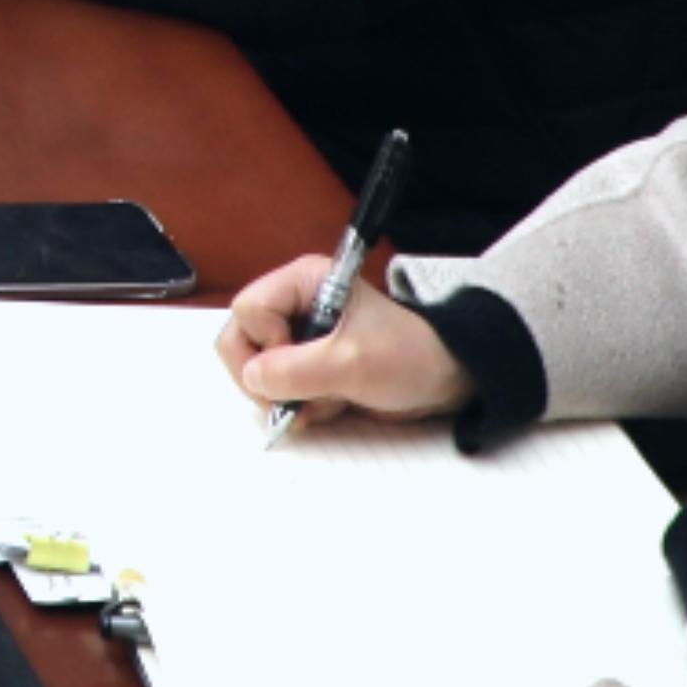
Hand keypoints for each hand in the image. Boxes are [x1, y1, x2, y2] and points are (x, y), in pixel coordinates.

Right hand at [217, 250, 479, 429]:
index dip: (267, 342)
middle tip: (301, 396)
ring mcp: (297, 337)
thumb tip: (252, 378)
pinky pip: (275, 388)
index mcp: (303, 282)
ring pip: (254, 370)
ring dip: (288, 395)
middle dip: (268, 377)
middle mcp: (293, 304)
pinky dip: (299, 404)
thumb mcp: (352, 363)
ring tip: (328, 398)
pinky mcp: (305, 365)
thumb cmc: (408, 357)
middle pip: (240, 341)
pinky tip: (331, 403)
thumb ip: (296, 370)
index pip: (248, 310)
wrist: (445, 381)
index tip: (305, 358)